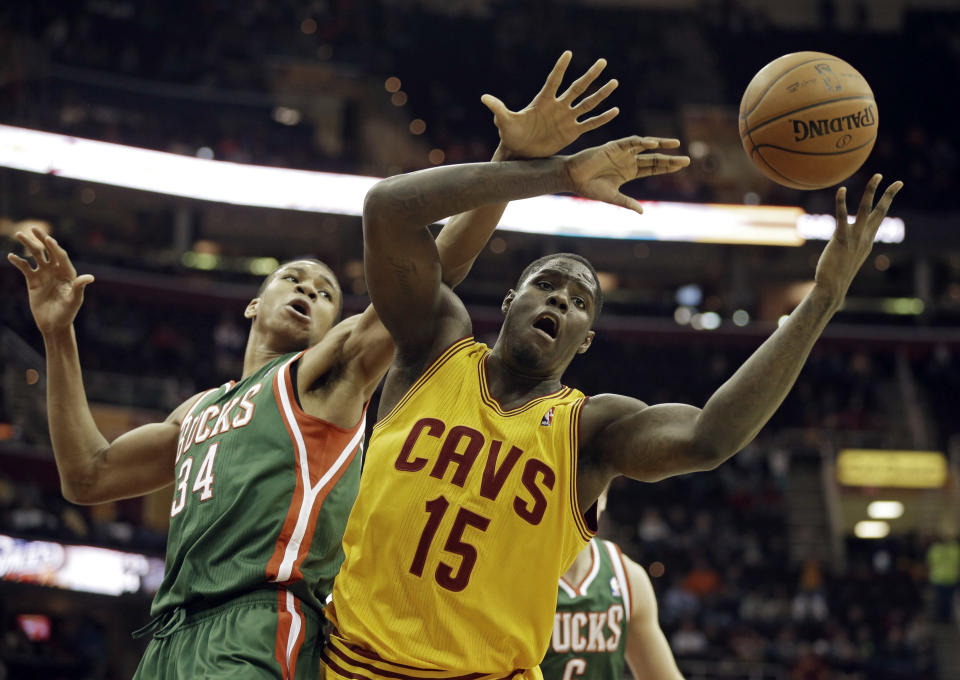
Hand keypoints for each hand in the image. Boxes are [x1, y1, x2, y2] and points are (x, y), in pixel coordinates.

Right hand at [7, 227, 94, 335]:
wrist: (54, 323)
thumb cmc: (67, 313)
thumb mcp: (74, 300)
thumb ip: (79, 287)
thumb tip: (90, 277)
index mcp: (68, 273)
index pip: (61, 256)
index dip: (55, 248)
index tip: (49, 239)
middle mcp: (56, 270)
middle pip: (48, 251)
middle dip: (41, 239)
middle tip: (33, 228)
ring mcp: (44, 274)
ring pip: (35, 256)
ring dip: (28, 245)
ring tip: (18, 235)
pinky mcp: (33, 280)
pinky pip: (25, 267)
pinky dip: (18, 261)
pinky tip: (11, 256)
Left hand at [482, 51, 619, 159]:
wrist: (520, 152)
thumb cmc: (510, 135)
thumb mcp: (504, 121)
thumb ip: (498, 108)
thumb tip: (484, 98)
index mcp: (543, 101)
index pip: (553, 80)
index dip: (560, 68)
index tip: (568, 54)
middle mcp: (557, 107)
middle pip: (577, 88)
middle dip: (590, 75)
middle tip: (602, 61)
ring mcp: (566, 119)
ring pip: (587, 104)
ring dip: (601, 94)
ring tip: (614, 82)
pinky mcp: (571, 132)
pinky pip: (589, 124)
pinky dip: (602, 118)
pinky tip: (615, 110)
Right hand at [563, 136, 689, 212]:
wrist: (572, 177)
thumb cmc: (589, 188)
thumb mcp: (612, 197)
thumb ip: (627, 203)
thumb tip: (643, 212)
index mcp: (629, 173)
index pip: (652, 169)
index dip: (667, 167)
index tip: (682, 166)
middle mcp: (628, 161)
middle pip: (654, 159)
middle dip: (670, 158)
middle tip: (688, 160)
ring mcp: (622, 153)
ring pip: (646, 146)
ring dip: (661, 145)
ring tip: (676, 144)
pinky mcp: (613, 146)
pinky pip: (631, 142)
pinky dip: (642, 142)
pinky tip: (653, 144)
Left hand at [814, 174, 903, 304]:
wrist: (832, 287)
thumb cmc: (836, 273)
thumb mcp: (848, 254)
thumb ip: (849, 242)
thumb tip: (845, 235)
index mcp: (868, 240)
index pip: (879, 217)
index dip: (887, 202)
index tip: (896, 188)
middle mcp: (865, 237)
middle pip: (881, 211)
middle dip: (889, 195)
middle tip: (897, 181)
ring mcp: (855, 238)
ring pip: (866, 210)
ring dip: (872, 191)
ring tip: (877, 176)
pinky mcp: (840, 239)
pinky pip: (842, 217)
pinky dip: (841, 202)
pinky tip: (841, 190)